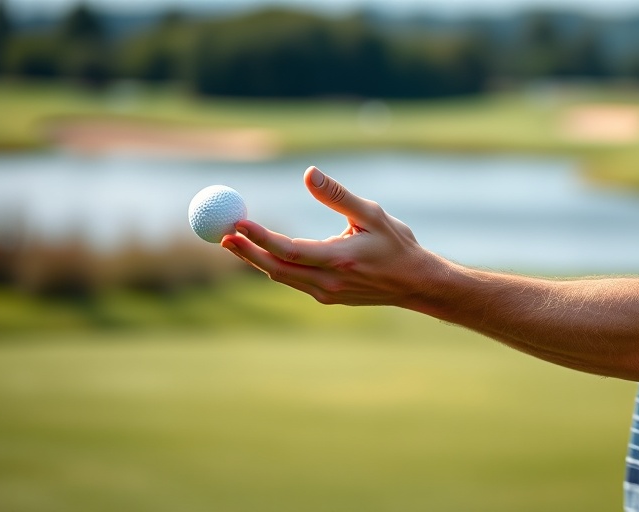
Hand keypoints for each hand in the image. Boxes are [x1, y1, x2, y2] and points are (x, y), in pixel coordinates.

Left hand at [221, 166, 432, 306]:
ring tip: (233, 241)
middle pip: (276, 269)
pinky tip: (262, 252)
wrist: (414, 283)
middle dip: (247, 252)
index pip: (290, 250)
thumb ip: (338, 195)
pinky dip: (275, 265)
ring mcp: (327, 293)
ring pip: (282, 277)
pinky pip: (293, 281)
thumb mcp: (372, 213)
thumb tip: (309, 173)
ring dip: (256, 259)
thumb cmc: (396, 244)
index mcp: (340, 259)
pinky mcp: (327, 297)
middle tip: (223, 233)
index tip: (239, 222)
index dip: (261, 238)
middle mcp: (329, 281)